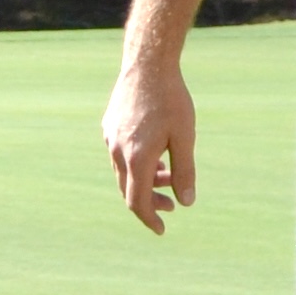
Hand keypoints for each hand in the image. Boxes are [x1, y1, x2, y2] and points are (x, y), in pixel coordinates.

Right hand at [104, 55, 197, 234]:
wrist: (147, 65)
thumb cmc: (170, 100)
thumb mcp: (184, 137)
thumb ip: (184, 171)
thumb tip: (187, 202)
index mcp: (137, 158)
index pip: (136, 201)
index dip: (149, 218)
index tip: (161, 229)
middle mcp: (117, 151)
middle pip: (128, 190)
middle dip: (149, 202)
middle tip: (172, 205)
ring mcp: (110, 138)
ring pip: (123, 172)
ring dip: (144, 181)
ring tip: (166, 175)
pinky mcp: (109, 126)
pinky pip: (118, 155)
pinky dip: (135, 164)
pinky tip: (153, 154)